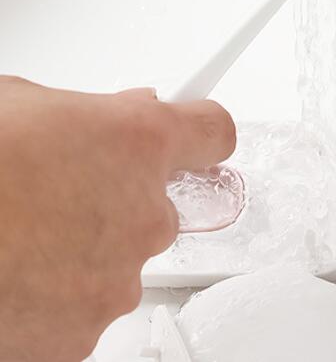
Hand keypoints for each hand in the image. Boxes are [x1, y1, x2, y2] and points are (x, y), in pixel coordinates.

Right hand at [0, 76, 235, 361]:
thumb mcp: (24, 105)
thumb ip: (90, 113)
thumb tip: (111, 117)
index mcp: (139, 142)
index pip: (213, 131)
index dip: (200, 134)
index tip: (195, 139)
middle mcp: (145, 212)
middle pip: (160, 204)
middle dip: (123, 199)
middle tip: (64, 193)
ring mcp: (119, 278)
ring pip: (122, 259)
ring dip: (89, 250)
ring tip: (26, 237)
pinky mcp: (83, 334)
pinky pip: (86, 307)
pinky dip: (59, 297)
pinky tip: (17, 275)